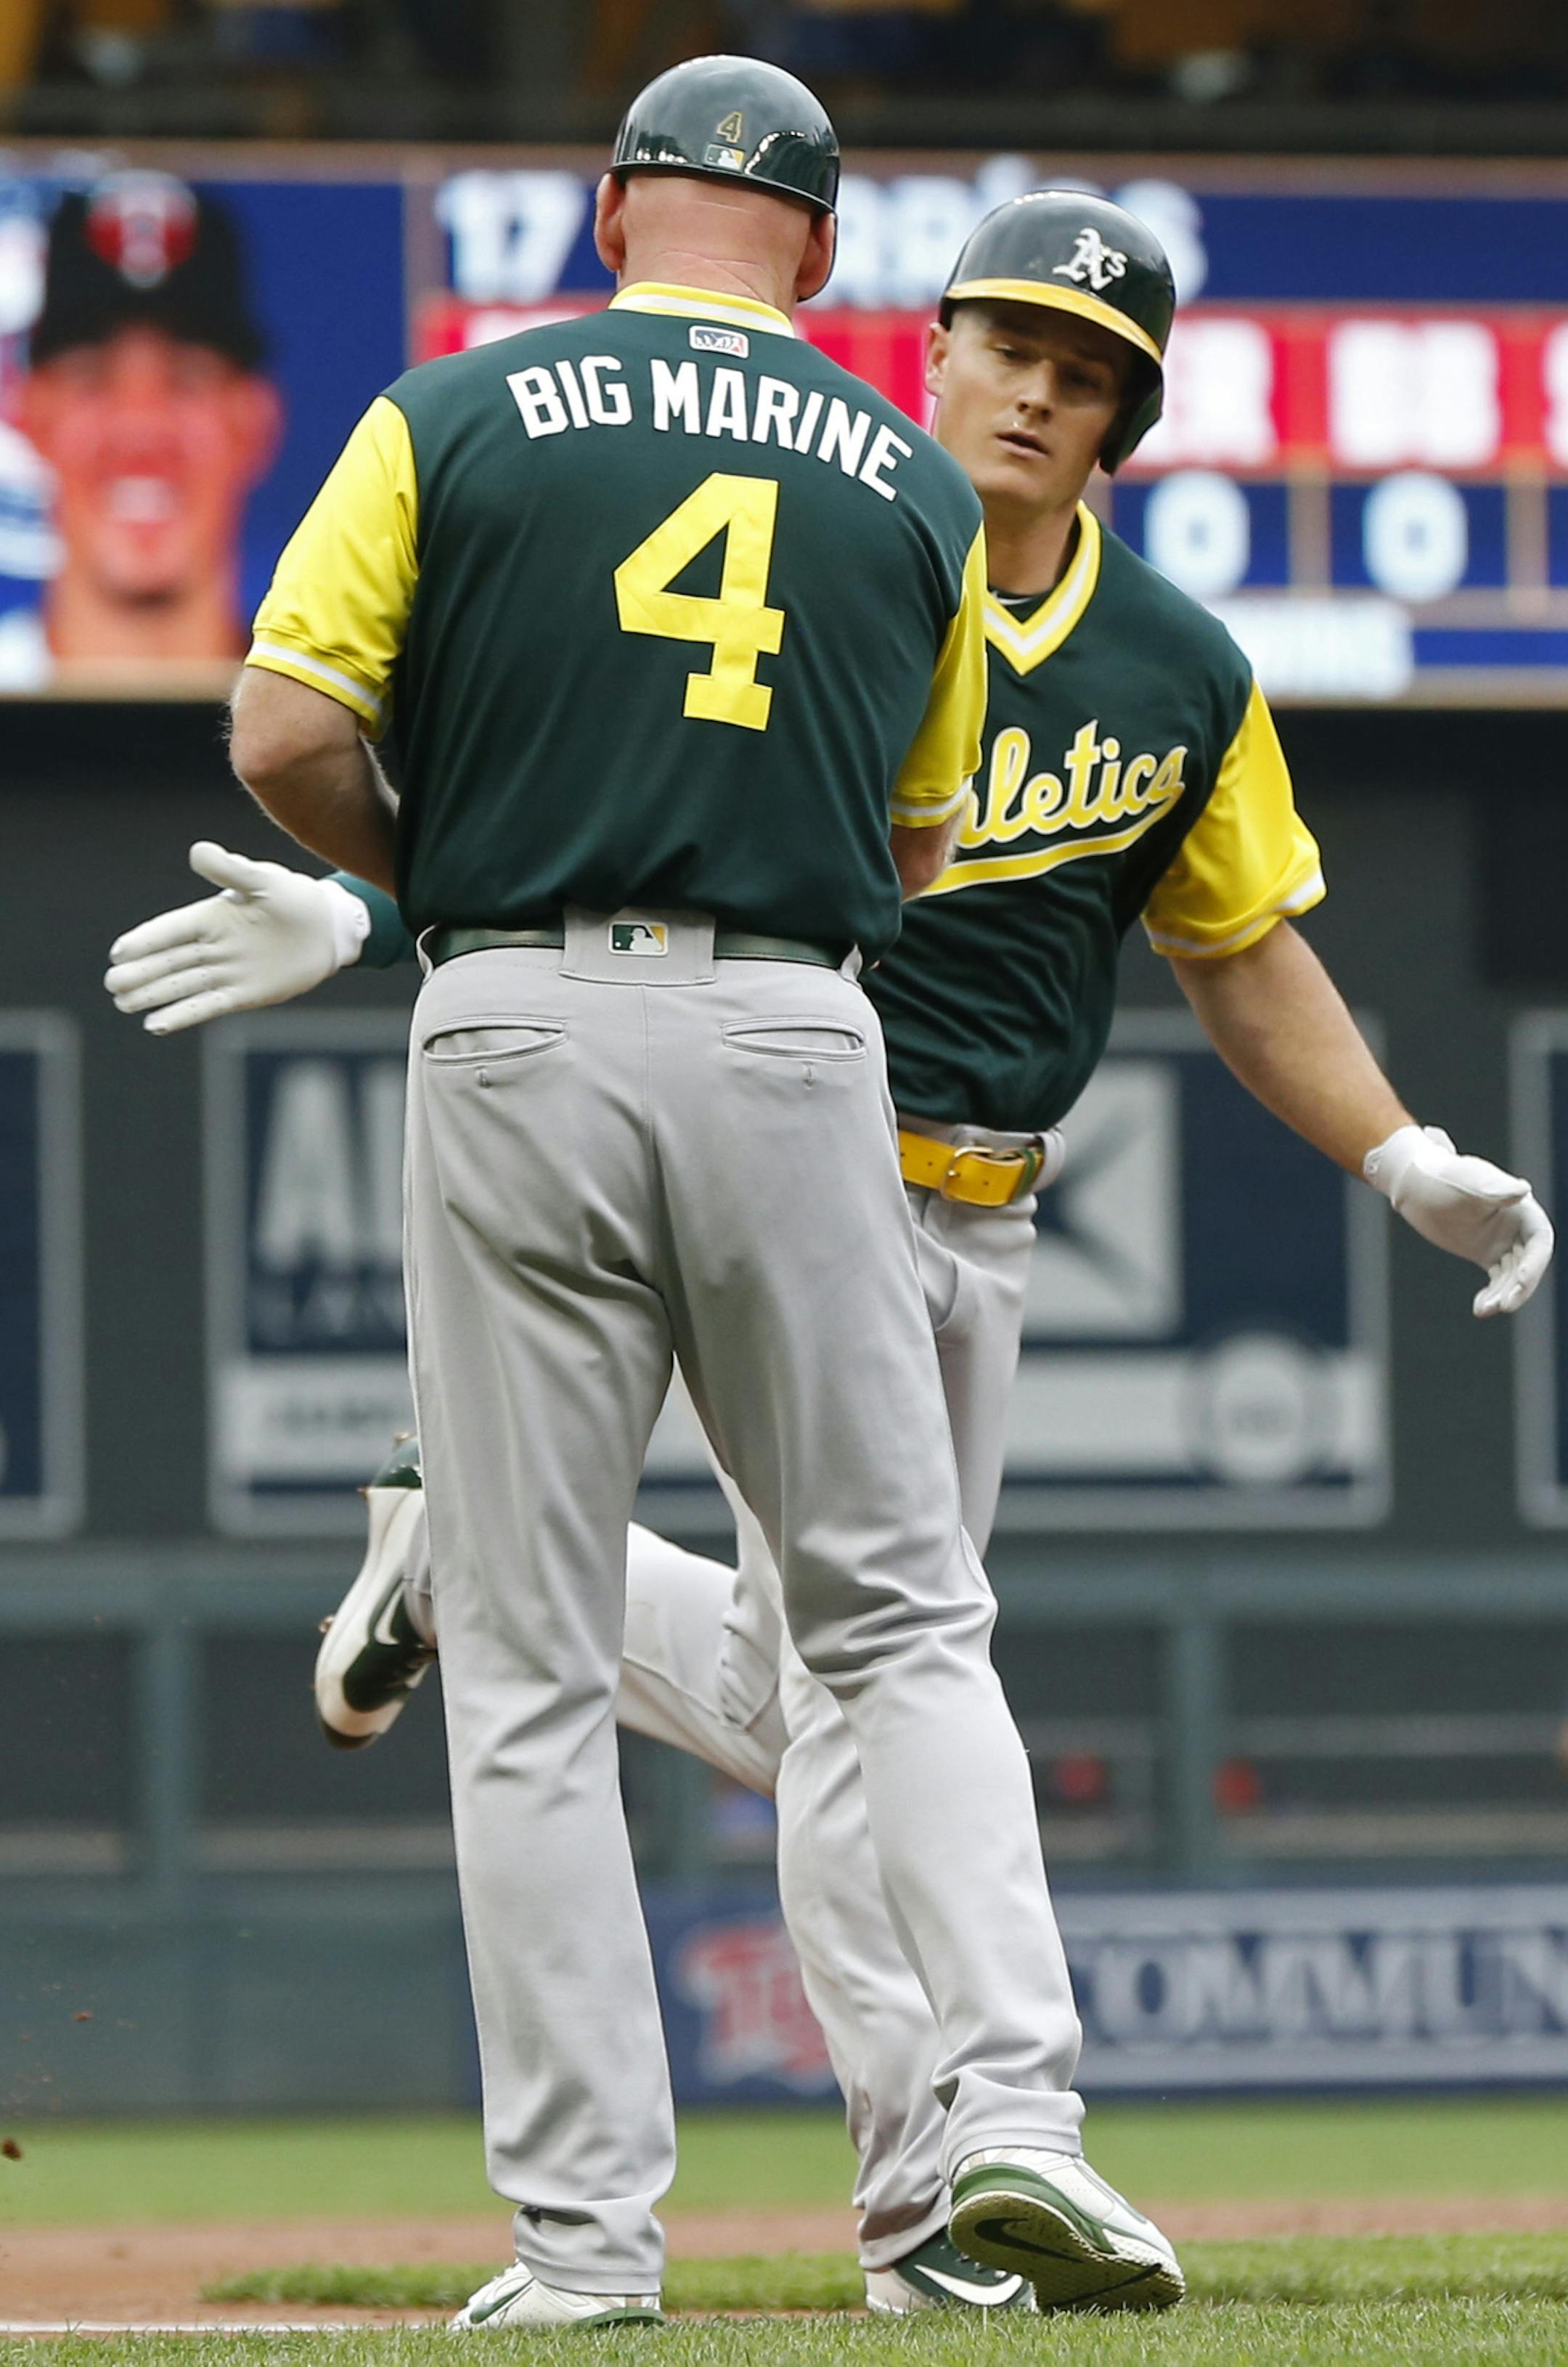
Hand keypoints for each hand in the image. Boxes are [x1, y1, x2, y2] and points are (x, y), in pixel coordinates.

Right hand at [104, 842, 368, 1034]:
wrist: (328, 929)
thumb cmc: (295, 897)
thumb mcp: (264, 880)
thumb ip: (230, 870)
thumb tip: (197, 851)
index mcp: (213, 916)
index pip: (171, 929)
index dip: (146, 940)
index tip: (119, 952)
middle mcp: (214, 946)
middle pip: (169, 961)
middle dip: (141, 972)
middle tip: (112, 984)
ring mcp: (227, 971)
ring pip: (182, 985)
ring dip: (153, 995)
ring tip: (123, 1003)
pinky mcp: (244, 994)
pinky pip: (207, 1005)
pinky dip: (183, 1015)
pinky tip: (156, 1025)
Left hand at [1364, 1123, 1554, 1317]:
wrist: (1416, 1183)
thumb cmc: (1443, 1176)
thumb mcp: (1468, 1181)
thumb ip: (1495, 1188)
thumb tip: (1523, 1190)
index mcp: (1521, 1207)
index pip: (1540, 1240)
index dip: (1536, 1262)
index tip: (1521, 1280)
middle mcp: (1517, 1226)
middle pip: (1530, 1263)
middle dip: (1521, 1286)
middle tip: (1504, 1306)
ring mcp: (1503, 1241)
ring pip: (1513, 1276)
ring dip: (1504, 1294)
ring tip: (1484, 1309)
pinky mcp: (1486, 1253)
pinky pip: (1497, 1280)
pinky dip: (1492, 1294)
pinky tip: (1480, 1308)